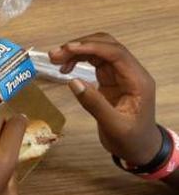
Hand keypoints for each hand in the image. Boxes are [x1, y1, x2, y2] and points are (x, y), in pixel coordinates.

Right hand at [49, 34, 160, 165]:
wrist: (140, 149)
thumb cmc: (131, 140)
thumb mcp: (113, 126)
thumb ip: (94, 104)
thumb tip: (72, 81)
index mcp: (138, 81)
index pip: (116, 53)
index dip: (92, 47)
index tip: (67, 49)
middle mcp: (131, 72)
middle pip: (107, 45)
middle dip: (81, 45)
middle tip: (54, 55)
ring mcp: (121, 74)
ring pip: (99, 50)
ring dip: (77, 50)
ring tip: (54, 59)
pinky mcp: (111, 79)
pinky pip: (95, 61)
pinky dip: (79, 59)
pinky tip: (65, 68)